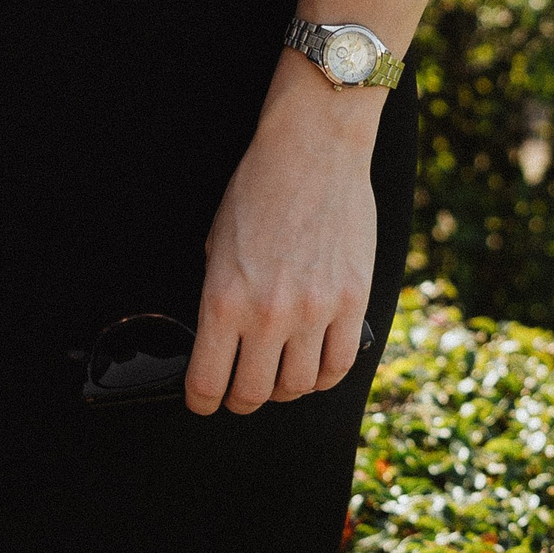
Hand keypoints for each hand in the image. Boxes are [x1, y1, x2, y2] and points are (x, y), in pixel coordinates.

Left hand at [185, 65, 376, 415]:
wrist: (312, 150)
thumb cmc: (258, 188)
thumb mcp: (216, 241)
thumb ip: (220, 295)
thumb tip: (221, 340)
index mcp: (224, 298)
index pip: (208, 381)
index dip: (202, 402)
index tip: (203, 402)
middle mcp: (267, 314)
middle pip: (254, 394)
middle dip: (240, 401)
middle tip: (239, 393)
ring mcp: (314, 312)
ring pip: (298, 386)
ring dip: (284, 387)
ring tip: (278, 374)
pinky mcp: (351, 302)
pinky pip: (339, 366)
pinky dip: (323, 375)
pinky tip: (313, 365)